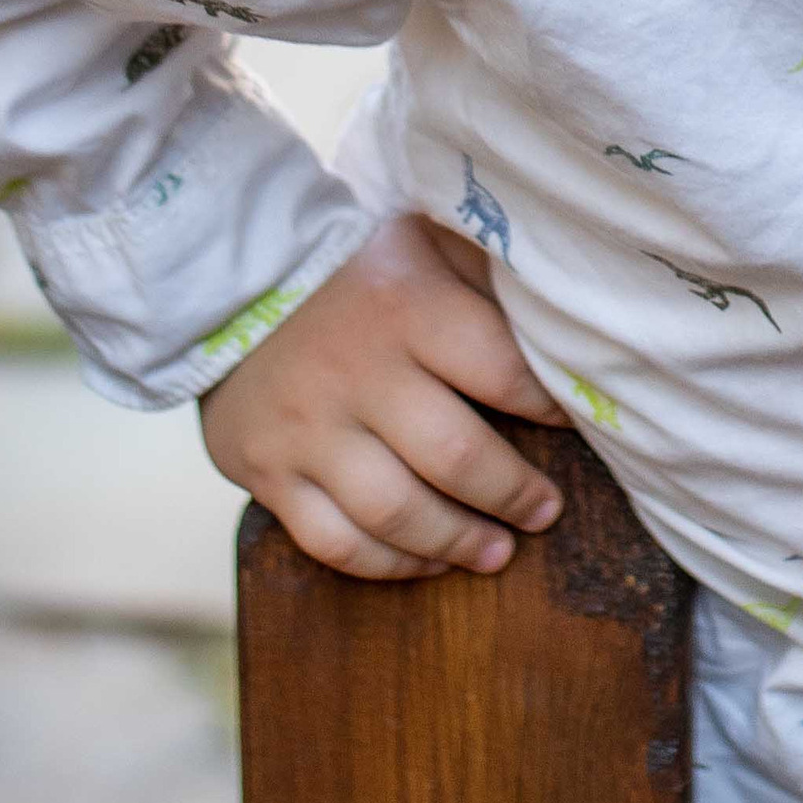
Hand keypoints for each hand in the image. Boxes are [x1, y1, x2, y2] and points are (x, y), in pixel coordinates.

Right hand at [199, 211, 565, 580]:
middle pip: (455, 459)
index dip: (550, 407)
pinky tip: (426, 562)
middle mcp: (355, 373)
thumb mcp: (425, 238)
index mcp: (406, 307)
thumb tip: (564, 322)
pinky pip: (334, 542)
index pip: (501, 372)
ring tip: (499, 552)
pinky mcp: (266, 471)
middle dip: (514, 494)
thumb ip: (486, 276)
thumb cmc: (354, 263)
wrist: (228, 278)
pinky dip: (388, 564)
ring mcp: (306, 430)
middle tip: (546, 512)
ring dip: (458, 542)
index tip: (575, 425)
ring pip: (396, 513)